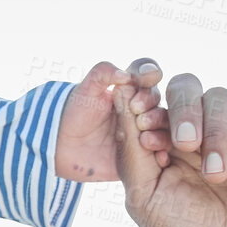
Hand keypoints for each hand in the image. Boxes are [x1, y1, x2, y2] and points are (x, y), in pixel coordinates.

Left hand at [54, 60, 170, 180]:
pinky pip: (160, 151)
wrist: (62, 147)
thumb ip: (103, 73)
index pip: (148, 74)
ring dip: (160, 125)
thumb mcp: (85, 88)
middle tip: (136, 109)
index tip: (144, 78)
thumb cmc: (74, 114)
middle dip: (150, 101)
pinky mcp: (144, 153)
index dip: (150, 73)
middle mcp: (141, 108)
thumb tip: (126, 74)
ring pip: (164, 124)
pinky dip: (162, 150)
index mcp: (129, 89)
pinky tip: (157, 153)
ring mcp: (144, 131)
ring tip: (144, 130)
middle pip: (158, 99)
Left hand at [114, 73, 226, 226]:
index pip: (152, 102)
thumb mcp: (144, 195)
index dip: (147, 103)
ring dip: (215, 132)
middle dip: (181, 109)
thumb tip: (119, 96)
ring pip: (220, 97)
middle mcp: (197, 135)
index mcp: (162, 145)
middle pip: (186, 88)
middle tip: (183, 144)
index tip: (145, 124)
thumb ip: (130, 147)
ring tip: (216, 175)